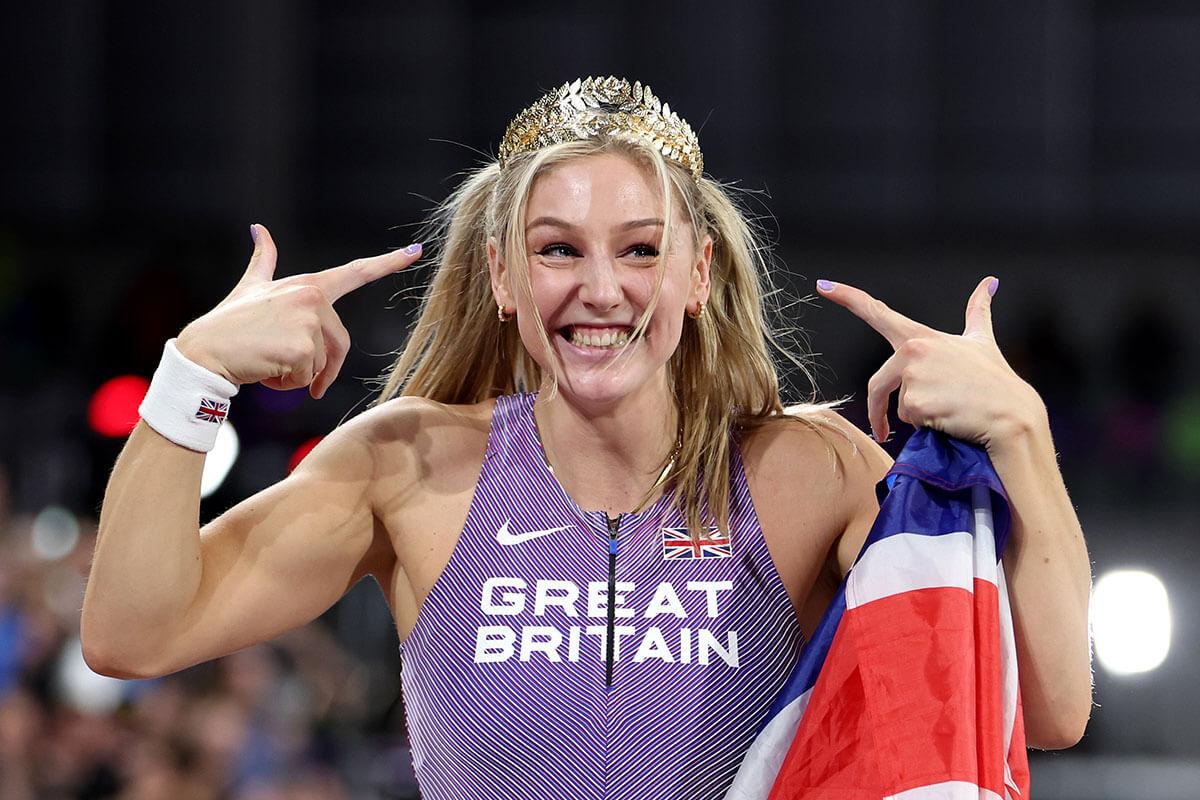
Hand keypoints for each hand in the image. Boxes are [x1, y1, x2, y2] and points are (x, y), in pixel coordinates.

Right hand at [176, 224, 421, 398]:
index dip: (388, 262)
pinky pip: (309, 378)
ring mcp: (308, 321)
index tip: (416, 251)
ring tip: (267, 361)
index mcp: (307, 285)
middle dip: (321, 368)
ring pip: (323, 365)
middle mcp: (312, 298)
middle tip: (292, 374)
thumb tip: (260, 228)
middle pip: (340, 344)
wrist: (202, 353)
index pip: (355, 272)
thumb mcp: (250, 288)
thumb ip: (264, 261)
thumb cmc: (228, 324)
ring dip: (298, 376)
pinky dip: (288, 385)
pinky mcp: (303, 348)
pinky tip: (265, 370)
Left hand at [816, 276, 1042, 450]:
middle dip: (878, 411)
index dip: (847, 296)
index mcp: (921, 336)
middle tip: (882, 431)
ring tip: (949, 410)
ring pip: (897, 406)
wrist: (1013, 416)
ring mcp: (914, 376)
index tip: (823, 284)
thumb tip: (990, 281)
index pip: (877, 312)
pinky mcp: (917, 402)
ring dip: (916, 415)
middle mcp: (913, 351)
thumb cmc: (996, 380)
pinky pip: (907, 422)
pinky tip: (949, 419)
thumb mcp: (982, 341)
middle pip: (878, 384)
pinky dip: (924, 426)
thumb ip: (978, 310)